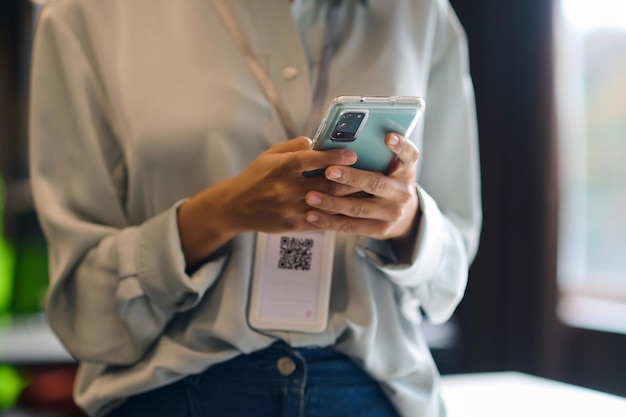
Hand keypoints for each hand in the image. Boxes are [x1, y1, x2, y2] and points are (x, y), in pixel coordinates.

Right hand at [177, 136, 356, 265]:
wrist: (235, 207)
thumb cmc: (256, 177)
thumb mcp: (270, 154)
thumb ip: (294, 146)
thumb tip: (316, 140)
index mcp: (282, 167)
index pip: (311, 160)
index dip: (334, 157)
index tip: (352, 154)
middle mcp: (287, 188)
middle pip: (326, 185)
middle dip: (350, 181)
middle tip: (370, 175)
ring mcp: (291, 209)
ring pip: (328, 205)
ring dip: (349, 200)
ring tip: (368, 194)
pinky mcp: (293, 225)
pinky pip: (321, 221)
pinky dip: (338, 216)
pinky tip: (352, 211)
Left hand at [303, 133, 419, 242]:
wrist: (404, 216)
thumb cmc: (388, 181)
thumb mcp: (392, 167)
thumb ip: (376, 155)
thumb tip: (344, 138)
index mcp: (406, 170)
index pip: (410, 155)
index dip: (400, 146)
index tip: (388, 136)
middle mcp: (402, 192)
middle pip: (375, 183)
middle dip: (351, 177)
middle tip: (329, 171)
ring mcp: (392, 213)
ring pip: (359, 208)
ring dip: (332, 202)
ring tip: (311, 196)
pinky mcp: (379, 229)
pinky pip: (351, 226)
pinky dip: (329, 221)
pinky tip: (312, 215)